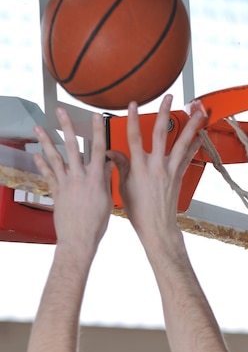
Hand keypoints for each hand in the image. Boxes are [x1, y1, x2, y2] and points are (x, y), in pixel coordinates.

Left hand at [33, 108, 112, 260]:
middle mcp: (79, 177)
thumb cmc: (97, 223)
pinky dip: (41, 164)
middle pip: (72, 147)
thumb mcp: (107, 199)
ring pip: (55, 157)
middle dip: (66, 127)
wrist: (79, 240)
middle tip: (60, 111)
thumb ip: (106, 179)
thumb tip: (107, 163)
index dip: (97, 131)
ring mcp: (65, 184)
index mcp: (96, 178)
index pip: (98, 149)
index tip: (96, 116)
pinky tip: (36, 153)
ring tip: (38, 127)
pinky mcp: (56, 192)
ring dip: (45, 141)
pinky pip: (48, 174)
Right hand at [107, 95, 203, 248]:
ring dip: (191, 126)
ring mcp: (170, 170)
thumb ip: (120, 166)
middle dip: (165, 113)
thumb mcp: (123, 187)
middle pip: (161, 134)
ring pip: (182, 143)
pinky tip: (201, 136)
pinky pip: (189, 157)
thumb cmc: (138, 211)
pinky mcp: (179, 176)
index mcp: (139, 168)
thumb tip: (111, 151)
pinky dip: (195, 146)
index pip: (134, 138)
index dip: (134, 120)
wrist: (157, 227)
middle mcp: (156, 166)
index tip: (134, 104)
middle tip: (169, 97)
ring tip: (199, 113)